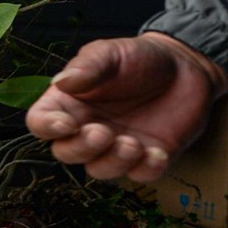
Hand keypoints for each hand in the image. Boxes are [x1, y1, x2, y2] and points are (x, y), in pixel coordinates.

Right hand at [24, 33, 227, 180]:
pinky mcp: (148, 157)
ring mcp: (116, 146)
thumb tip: (61, 81)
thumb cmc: (140, 57)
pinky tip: (158, 153)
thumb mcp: (110, 53)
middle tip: (103, 132)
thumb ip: (87, 66)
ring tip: (133, 143)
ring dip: (113, 162)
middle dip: (82, 149)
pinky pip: (140, 175)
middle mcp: (86, 129)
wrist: (186, 67)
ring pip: (100, 170)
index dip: (47, 127)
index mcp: (69, 103)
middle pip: (67, 153)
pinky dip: (147, 170)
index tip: (66, 124)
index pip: (41, 122)